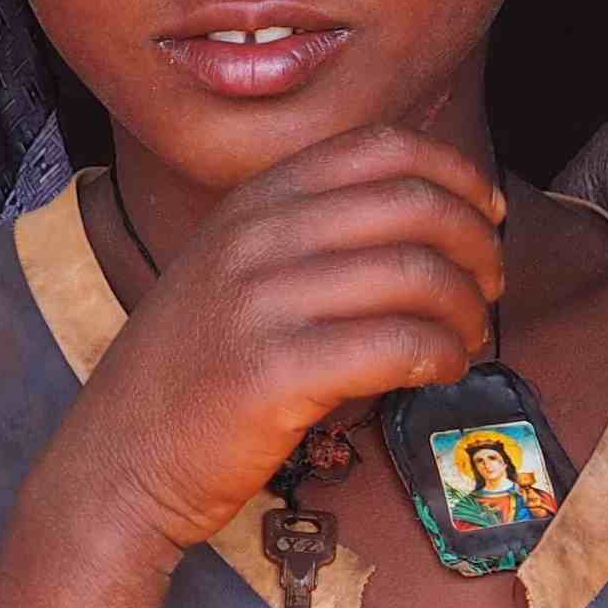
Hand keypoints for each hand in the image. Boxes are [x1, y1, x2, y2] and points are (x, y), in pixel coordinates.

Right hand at [49, 130, 510, 563]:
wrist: (118, 459)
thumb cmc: (191, 375)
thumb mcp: (232, 273)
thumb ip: (308, 235)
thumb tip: (431, 220)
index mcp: (252, 203)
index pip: (381, 148)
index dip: (456, 174)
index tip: (486, 215)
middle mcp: (255, 238)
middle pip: (413, 204)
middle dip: (477, 244)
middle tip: (490, 285)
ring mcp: (261, 302)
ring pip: (417, 274)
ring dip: (467, 308)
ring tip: (467, 339)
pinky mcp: (275, 372)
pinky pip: (398, 345)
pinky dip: (441, 357)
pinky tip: (439, 372)